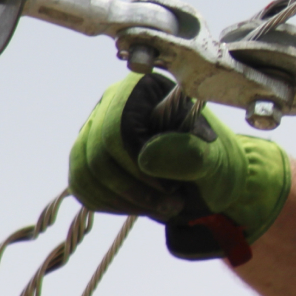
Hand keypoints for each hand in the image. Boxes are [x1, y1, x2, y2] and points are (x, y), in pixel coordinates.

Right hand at [68, 71, 291, 263]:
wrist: (207, 177)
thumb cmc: (213, 160)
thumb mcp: (213, 159)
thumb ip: (188, 153)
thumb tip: (146, 156)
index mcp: (144, 89)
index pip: (118, 127)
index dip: (138, 164)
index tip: (172, 187)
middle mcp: (112, 102)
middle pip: (97, 153)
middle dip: (134, 189)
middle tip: (171, 202)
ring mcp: (95, 129)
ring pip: (85, 171)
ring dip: (124, 201)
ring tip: (162, 206)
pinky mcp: (88, 156)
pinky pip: (82, 186)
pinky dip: (111, 204)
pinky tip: (141, 205)